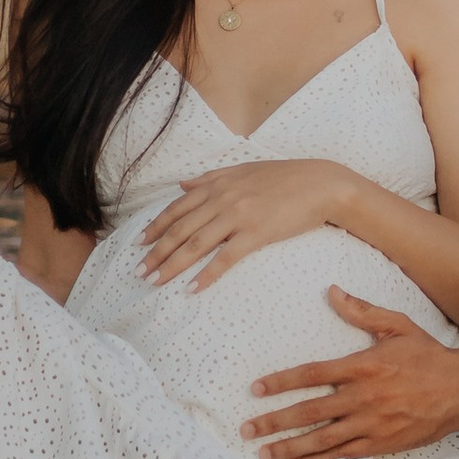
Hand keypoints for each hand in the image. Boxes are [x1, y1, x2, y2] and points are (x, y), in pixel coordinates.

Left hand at [137, 159, 354, 292]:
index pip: (177, 209)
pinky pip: (225, 258)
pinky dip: (207, 274)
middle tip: (139, 272)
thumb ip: (210, 177)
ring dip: (172, 265)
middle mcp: (222, 199)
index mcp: (216, 184)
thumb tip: (181, 184)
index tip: (138, 244)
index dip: (155, 228)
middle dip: (156, 252)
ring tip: (155, 282)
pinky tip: (193, 288)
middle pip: (180, 230)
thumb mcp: (243, 170)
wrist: (320, 184)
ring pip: (196, 244)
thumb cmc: (284, 177)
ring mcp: (238, 216)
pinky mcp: (256, 233)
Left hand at [244, 293, 458, 458]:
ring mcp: (371, 424)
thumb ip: (362, 311)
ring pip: (322, 439)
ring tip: (264, 453)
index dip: (282, 382)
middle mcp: (363, 397)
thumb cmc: (428, 355)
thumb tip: (331, 291)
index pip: (313, 374)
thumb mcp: (397, 326)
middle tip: (248, 429)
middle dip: (275, 422)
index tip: (257, 389)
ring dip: (290, 447)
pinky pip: (343, 454)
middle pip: (310, 412)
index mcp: (363, 366)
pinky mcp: (381, 444)